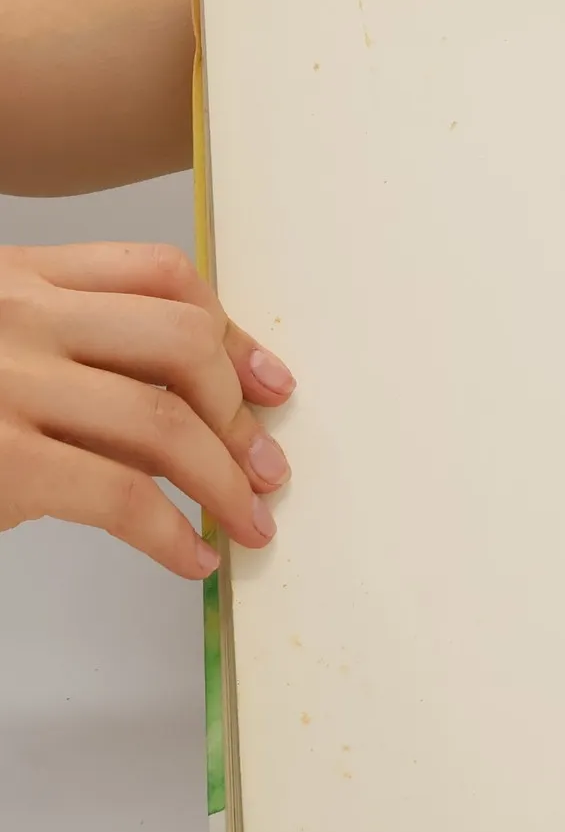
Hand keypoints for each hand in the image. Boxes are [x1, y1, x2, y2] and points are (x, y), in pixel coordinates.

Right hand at [0, 243, 292, 577]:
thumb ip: (68, 353)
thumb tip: (189, 414)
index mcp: (15, 276)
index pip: (160, 274)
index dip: (233, 333)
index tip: (270, 384)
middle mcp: (13, 314)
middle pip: (181, 340)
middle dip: (240, 411)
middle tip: (265, 467)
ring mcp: (4, 382)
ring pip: (165, 421)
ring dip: (226, 481)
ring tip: (248, 523)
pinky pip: (123, 495)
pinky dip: (173, 533)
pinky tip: (190, 557)